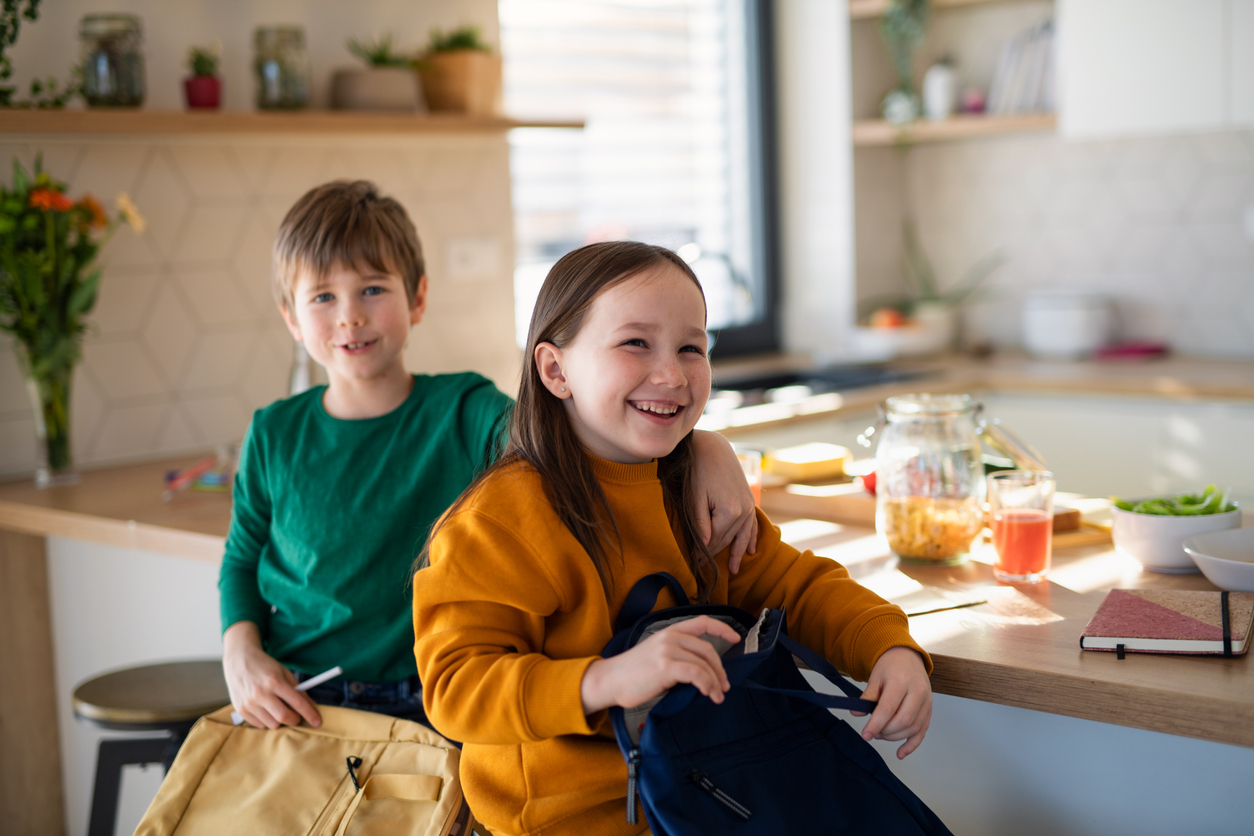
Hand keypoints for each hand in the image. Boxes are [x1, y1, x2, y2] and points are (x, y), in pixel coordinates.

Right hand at [222, 621, 321, 728]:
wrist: (239, 660)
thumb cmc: (265, 666)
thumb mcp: (284, 672)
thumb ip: (298, 689)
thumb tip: (311, 705)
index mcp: (274, 681)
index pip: (296, 702)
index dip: (309, 714)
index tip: (317, 722)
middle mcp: (260, 693)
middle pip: (284, 717)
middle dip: (295, 720)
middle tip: (297, 716)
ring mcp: (249, 702)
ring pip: (272, 724)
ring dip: (280, 721)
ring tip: (279, 709)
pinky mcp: (241, 709)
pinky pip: (259, 725)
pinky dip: (267, 721)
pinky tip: (266, 709)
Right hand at [580, 616, 741, 713]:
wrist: (610, 680)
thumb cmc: (632, 673)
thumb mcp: (657, 655)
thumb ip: (678, 656)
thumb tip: (702, 672)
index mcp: (670, 631)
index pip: (703, 622)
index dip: (723, 629)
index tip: (736, 638)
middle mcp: (671, 637)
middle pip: (708, 649)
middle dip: (720, 669)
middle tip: (724, 685)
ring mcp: (668, 650)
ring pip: (704, 663)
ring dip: (715, 682)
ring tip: (716, 696)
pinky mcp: (666, 666)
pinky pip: (696, 673)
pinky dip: (706, 684)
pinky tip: (707, 693)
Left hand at [690, 430, 758, 571]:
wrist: (712, 447)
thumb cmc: (698, 471)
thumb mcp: (695, 497)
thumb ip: (700, 524)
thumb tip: (703, 547)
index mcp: (729, 512)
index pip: (714, 541)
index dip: (703, 554)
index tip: (693, 565)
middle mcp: (744, 511)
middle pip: (727, 539)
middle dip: (715, 554)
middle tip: (703, 568)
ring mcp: (749, 505)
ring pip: (742, 535)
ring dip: (738, 552)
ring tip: (735, 570)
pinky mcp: (749, 499)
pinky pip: (752, 524)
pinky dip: (752, 537)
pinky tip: (753, 551)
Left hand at [851, 646, 931, 758]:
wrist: (907, 657)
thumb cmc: (890, 666)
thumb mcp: (875, 677)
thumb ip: (867, 696)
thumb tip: (856, 714)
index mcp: (902, 681)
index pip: (889, 708)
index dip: (876, 724)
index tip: (865, 734)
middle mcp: (918, 692)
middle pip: (903, 720)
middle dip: (886, 731)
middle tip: (873, 732)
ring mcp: (926, 702)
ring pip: (913, 727)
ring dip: (895, 737)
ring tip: (881, 734)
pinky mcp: (929, 710)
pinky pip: (922, 731)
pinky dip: (912, 744)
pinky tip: (901, 753)